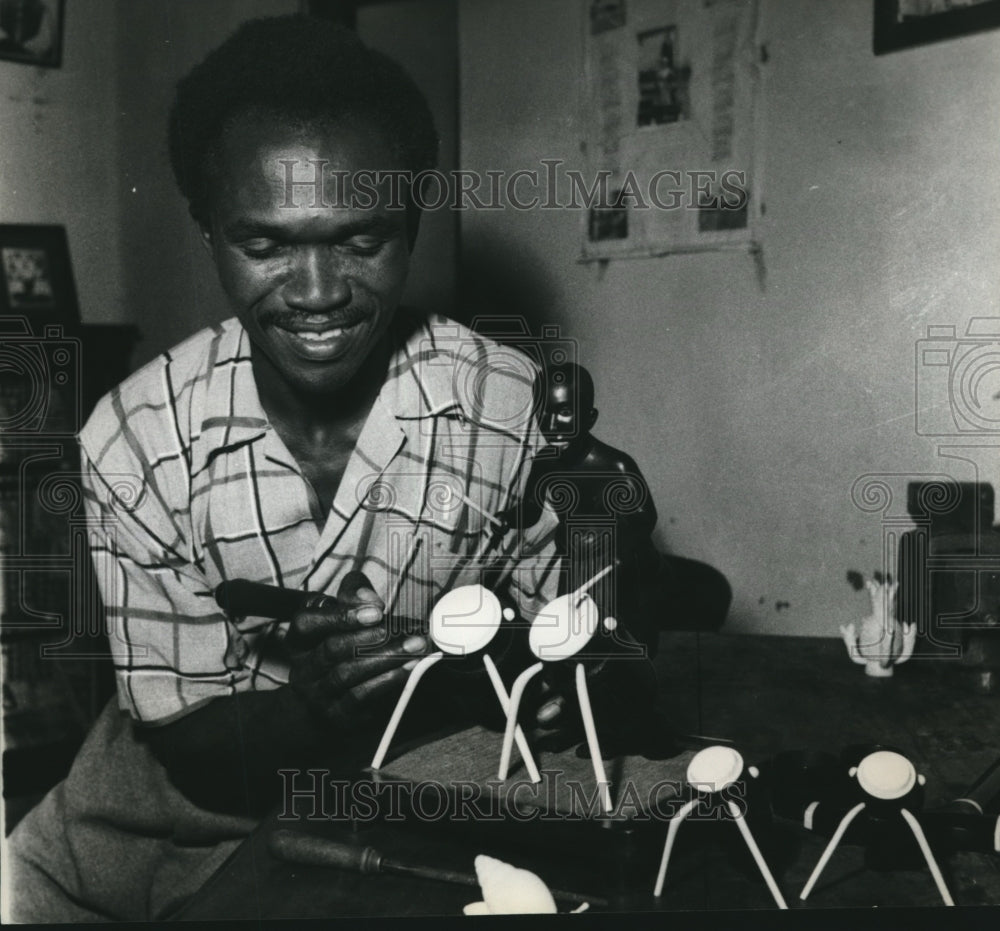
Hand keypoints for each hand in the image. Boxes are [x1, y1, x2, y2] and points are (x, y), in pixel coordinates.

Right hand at [287, 571, 428, 728]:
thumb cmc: (335, 649)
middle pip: (332, 649)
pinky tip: (408, 668)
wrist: (319, 704)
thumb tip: (371, 598)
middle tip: (406, 630)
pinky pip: (360, 697)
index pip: (307, 622)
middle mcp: (303, 668)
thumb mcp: (336, 617)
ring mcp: (318, 694)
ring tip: (414, 647)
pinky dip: (387, 680)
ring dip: (386, 658)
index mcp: (298, 640)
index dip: (340, 615)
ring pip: (347, 673)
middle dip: (372, 637)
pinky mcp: (337, 715)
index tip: (377, 610)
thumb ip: (351, 597)